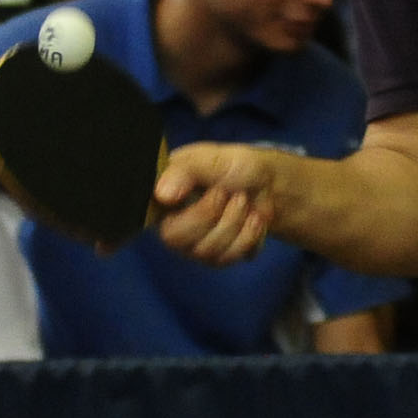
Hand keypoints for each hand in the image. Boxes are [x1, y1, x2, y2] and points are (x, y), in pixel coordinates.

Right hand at [154, 142, 276, 264]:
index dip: (167, 218)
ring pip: (205, 252)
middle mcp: (172, 222)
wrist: (269, 184)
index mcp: (164, 194)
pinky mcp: (216, 257)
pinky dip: (247, 237)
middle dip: (211, 215)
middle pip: (175, 239)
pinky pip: (226, 259)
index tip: (213, 194)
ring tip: (244, 202)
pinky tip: (253, 219)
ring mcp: (193, 243)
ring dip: (234, 223)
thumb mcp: (212, 158)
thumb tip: (161, 194)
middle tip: (232, 194)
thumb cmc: (236, 167)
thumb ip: (184, 170)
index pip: (148, 216)